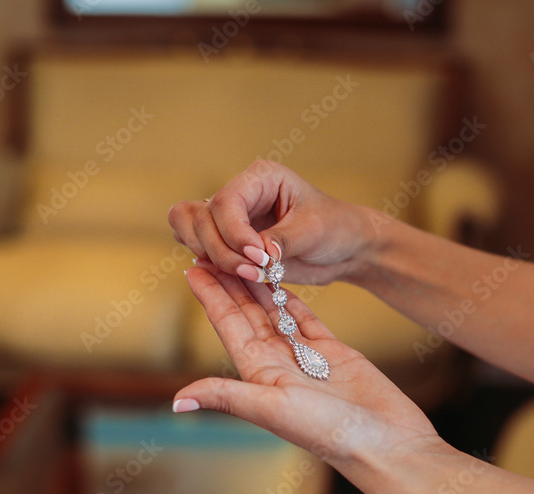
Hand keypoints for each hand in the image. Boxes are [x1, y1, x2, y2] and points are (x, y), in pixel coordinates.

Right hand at [168, 161, 378, 287]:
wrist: (345, 248)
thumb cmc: (336, 228)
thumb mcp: (314, 231)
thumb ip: (282, 240)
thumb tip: (256, 254)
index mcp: (260, 178)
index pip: (226, 201)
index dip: (234, 233)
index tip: (258, 258)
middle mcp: (240, 194)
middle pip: (201, 218)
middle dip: (223, 251)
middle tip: (254, 271)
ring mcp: (230, 218)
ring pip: (188, 228)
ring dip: (210, 256)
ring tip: (245, 273)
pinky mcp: (227, 241)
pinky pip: (197, 245)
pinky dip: (207, 262)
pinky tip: (233, 275)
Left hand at [172, 265, 440, 468]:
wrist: (383, 443)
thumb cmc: (329, 432)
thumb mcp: (272, 409)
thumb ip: (226, 396)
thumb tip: (177, 401)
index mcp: (258, 375)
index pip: (228, 326)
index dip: (210, 297)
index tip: (192, 268)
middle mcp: (277, 365)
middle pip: (247, 315)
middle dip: (229, 284)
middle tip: (213, 249)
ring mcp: (306, 359)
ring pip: (275, 313)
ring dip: (258, 286)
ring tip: (243, 255)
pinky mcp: (334, 353)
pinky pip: (306, 319)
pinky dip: (293, 300)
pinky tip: (281, 282)